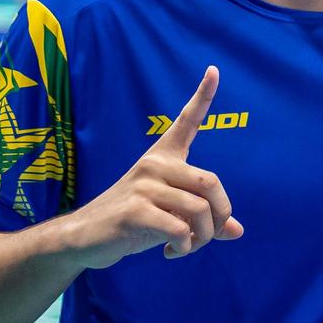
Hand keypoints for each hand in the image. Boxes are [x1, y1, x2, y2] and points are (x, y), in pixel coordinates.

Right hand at [61, 66, 243, 268]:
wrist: (85, 237)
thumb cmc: (132, 222)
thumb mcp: (170, 216)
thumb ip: (202, 219)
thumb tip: (237, 231)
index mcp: (163, 159)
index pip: (186, 122)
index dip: (202, 97)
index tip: (214, 70)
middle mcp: (154, 166)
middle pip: (211, 183)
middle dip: (220, 215)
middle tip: (209, 234)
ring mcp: (143, 186)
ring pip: (199, 209)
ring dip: (202, 237)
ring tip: (186, 246)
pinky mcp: (135, 211)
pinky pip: (179, 228)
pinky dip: (183, 246)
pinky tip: (170, 251)